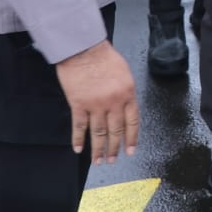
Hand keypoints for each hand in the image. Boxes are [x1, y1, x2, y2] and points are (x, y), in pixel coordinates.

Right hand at [55, 40, 137, 163]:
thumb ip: (125, 92)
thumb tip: (125, 107)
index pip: (133, 122)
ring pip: (98, 133)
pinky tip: (78, 149)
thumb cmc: (104, 57)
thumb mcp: (124, 73)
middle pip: (115, 131)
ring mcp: (96, 105)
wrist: (84, 49)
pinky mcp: (78, 104)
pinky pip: (79, 126)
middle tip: (112, 160)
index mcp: (128, 94)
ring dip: (98, 149)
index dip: (131, 138)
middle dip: (114, 148)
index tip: (130, 151)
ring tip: (98, 161)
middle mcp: (114, 102)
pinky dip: (78, 139)